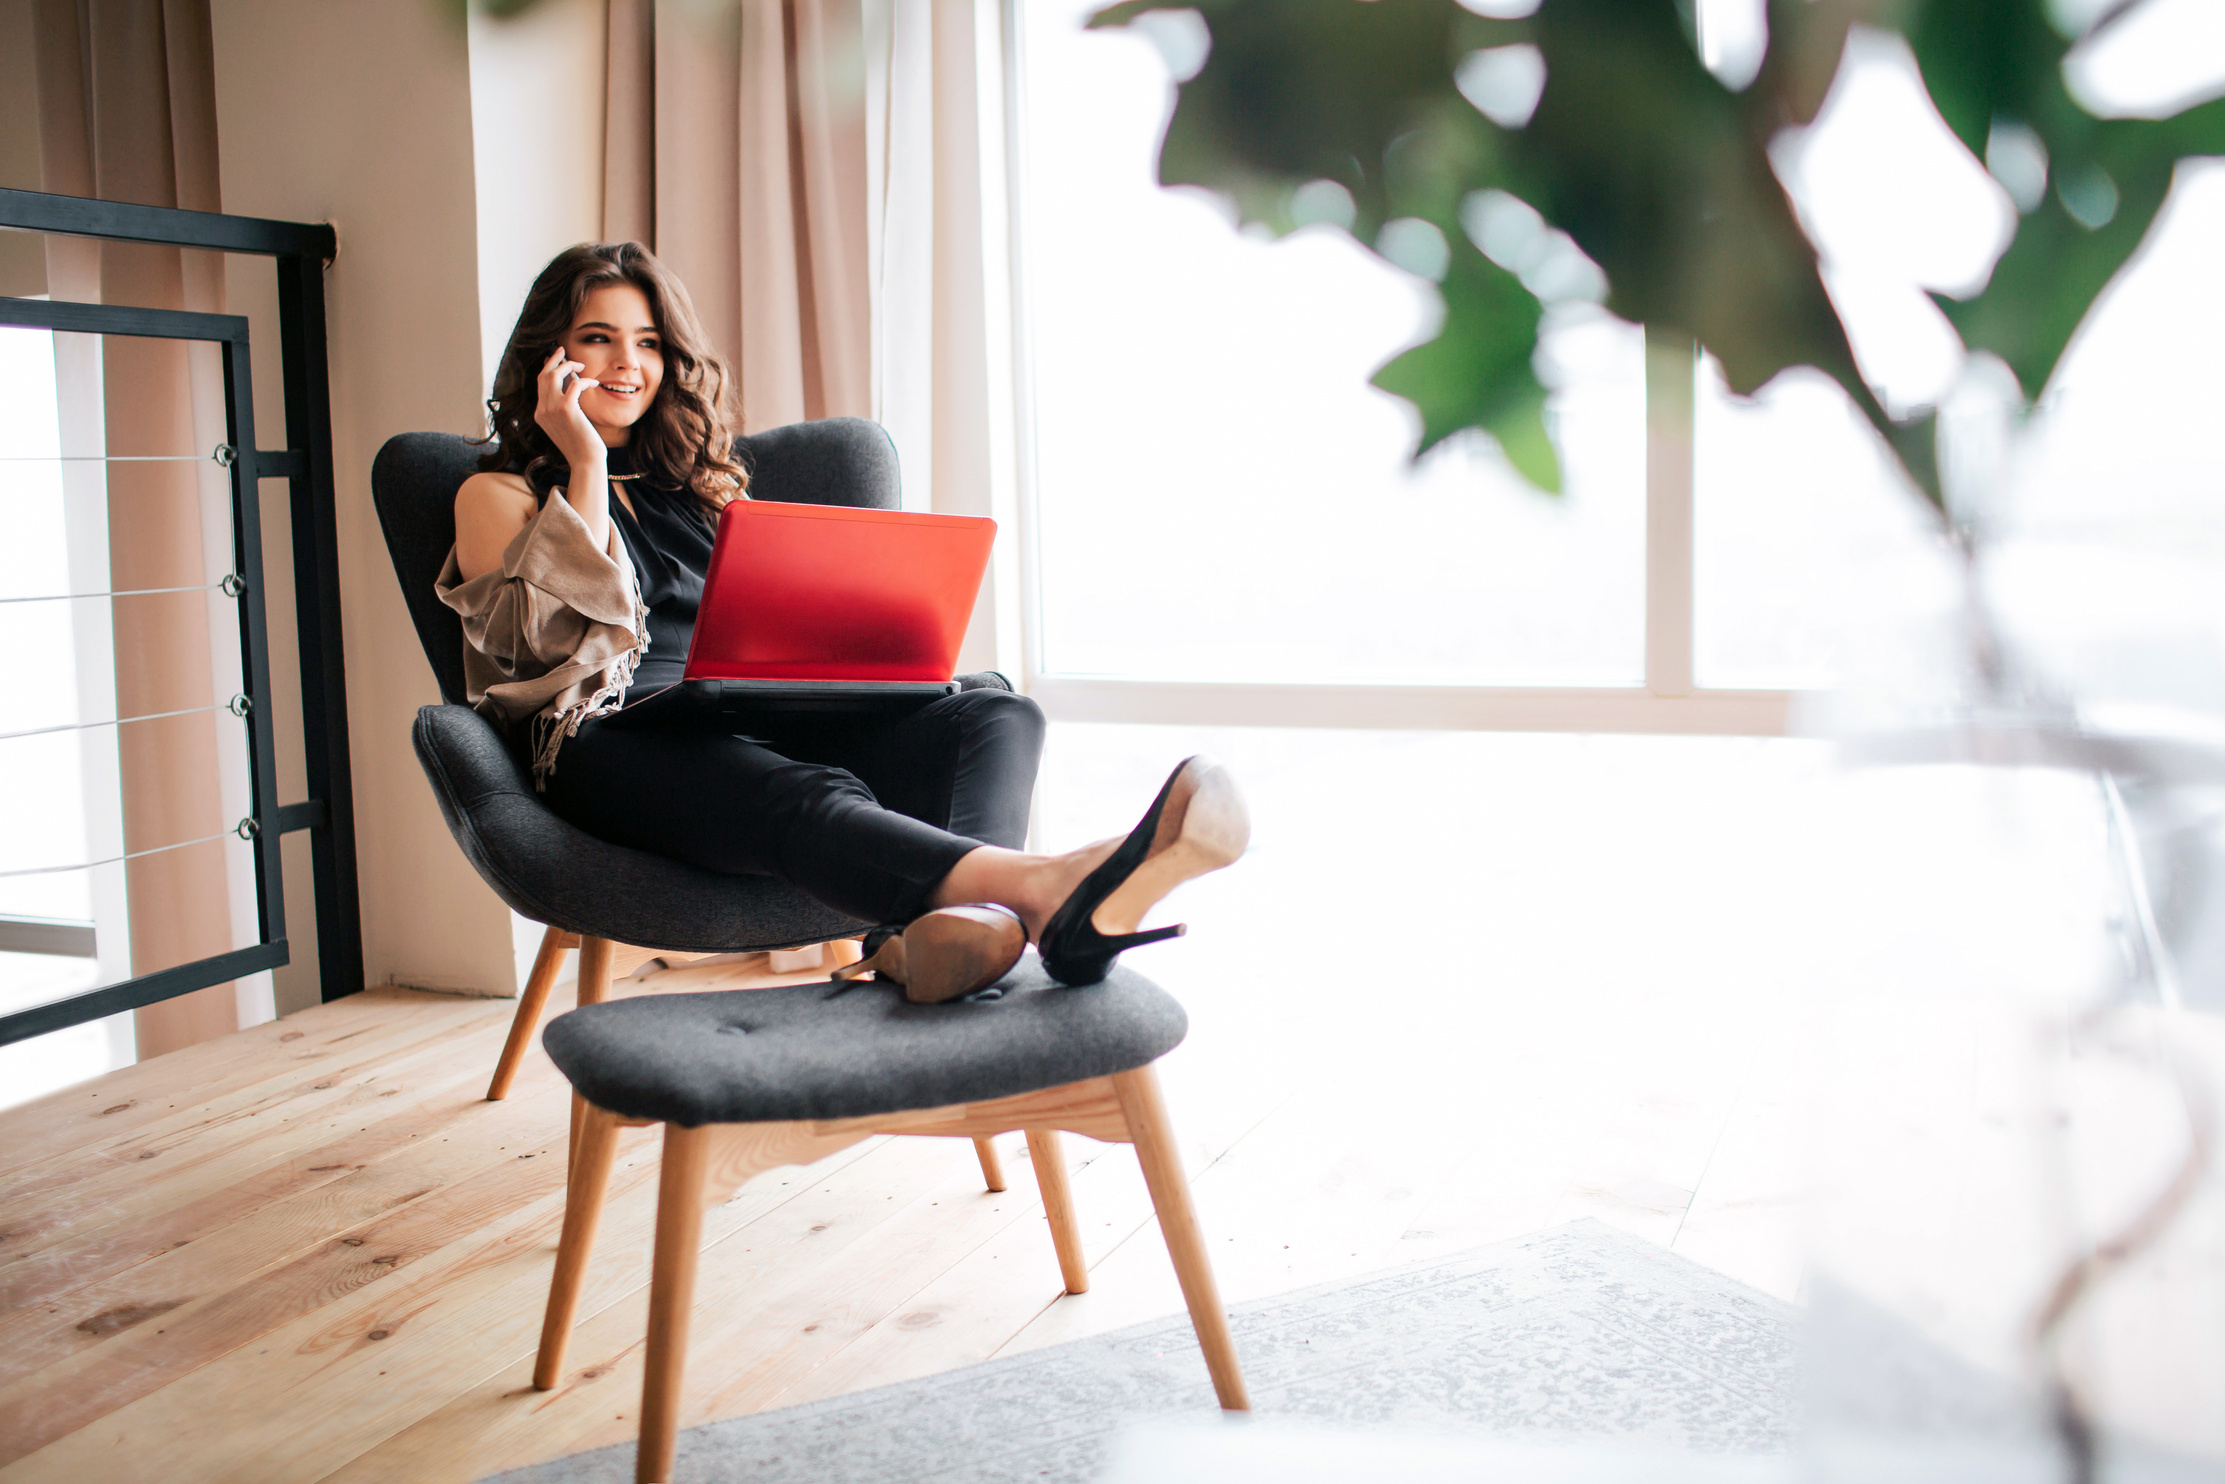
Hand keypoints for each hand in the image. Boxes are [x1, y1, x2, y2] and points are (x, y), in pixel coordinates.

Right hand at [533, 345, 604, 465]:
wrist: (586, 462)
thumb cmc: (581, 445)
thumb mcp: (568, 423)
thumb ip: (565, 404)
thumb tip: (571, 381)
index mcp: (540, 415)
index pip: (539, 385)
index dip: (547, 368)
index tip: (556, 359)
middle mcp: (542, 411)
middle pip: (542, 376)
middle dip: (553, 360)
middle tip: (563, 351)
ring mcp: (552, 410)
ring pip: (553, 376)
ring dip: (567, 366)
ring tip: (580, 365)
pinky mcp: (567, 410)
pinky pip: (574, 384)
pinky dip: (584, 380)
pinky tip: (593, 382)